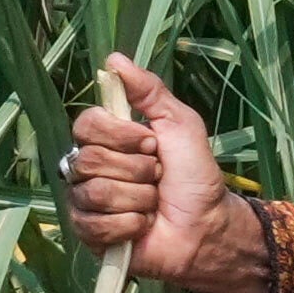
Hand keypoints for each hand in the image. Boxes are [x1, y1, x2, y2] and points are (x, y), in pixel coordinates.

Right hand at [61, 61, 262, 292]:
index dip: (121, 135)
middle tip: (158, 177)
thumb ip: (150, 92)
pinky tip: (144, 226)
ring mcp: (85, 201)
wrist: (208, 225)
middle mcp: (88, 168)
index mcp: (106, 139)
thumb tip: (114, 59)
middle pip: (89, 159)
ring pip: (95, 192)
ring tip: (154, 203)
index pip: (87, 124)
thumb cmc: (195, 176)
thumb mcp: (180, 125)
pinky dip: (130, 225)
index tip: (152, 144)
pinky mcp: (89, 233)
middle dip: (137, 170)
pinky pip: (96, 224)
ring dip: (138, 198)